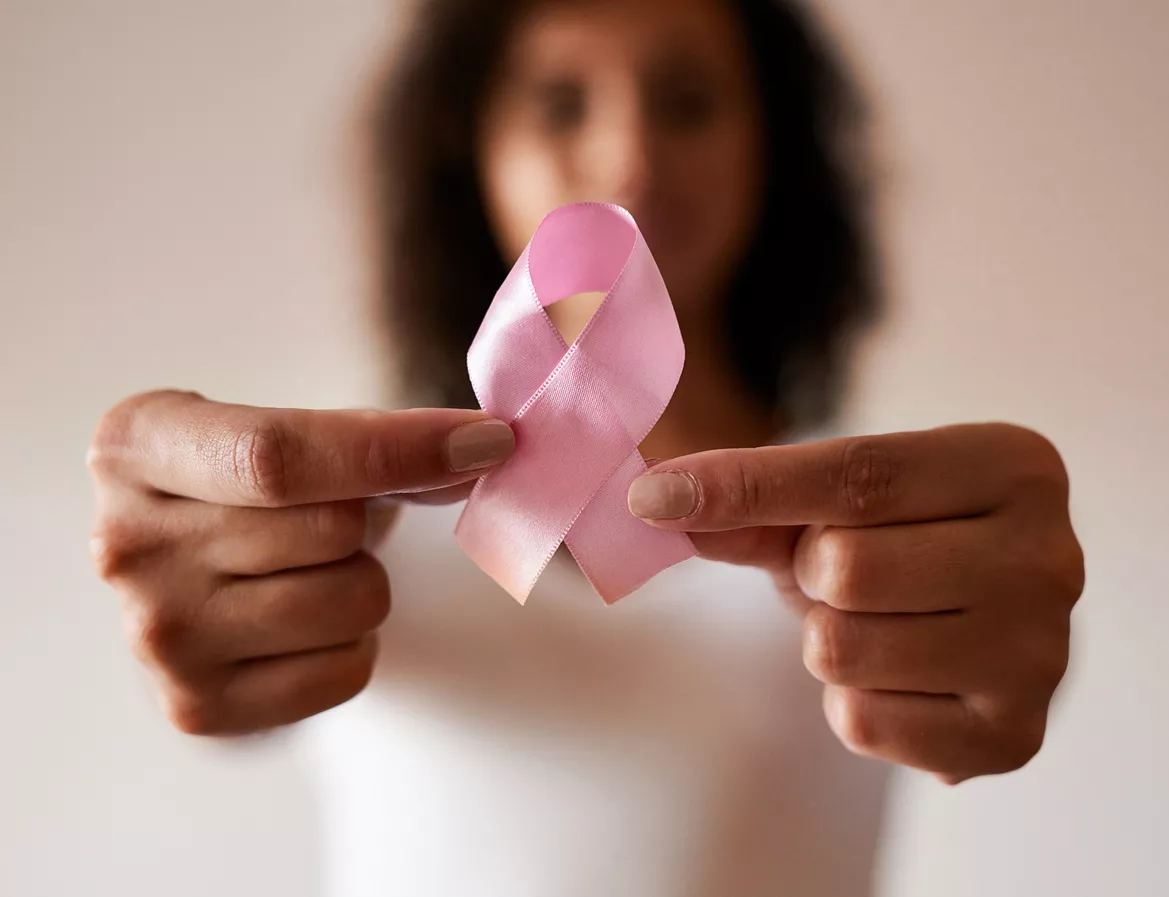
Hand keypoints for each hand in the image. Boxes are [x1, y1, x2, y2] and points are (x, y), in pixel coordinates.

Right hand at [88, 390, 514, 734]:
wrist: (194, 577)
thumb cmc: (251, 490)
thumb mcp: (283, 432)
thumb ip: (375, 439)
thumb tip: (484, 449)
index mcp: (138, 444)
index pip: (279, 455)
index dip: (396, 449)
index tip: (488, 442)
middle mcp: (126, 543)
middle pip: (330, 530)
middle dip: (370, 521)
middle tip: (332, 522)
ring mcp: (156, 635)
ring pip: (353, 601)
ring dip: (365, 583)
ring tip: (311, 572)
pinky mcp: (196, 707)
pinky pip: (348, 671)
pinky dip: (354, 645)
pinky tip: (306, 627)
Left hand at [629, 424, 1083, 783]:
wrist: (975, 620)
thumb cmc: (902, 541)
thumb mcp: (835, 506)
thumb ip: (752, 501)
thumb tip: (656, 501)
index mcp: (1014, 467)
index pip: (857, 472)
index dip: (744, 485)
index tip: (651, 497)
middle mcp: (1048, 557)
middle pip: (846, 566)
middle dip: (813, 574)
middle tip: (846, 576)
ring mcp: (1041, 655)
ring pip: (842, 648)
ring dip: (827, 639)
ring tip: (877, 624)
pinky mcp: (1013, 737)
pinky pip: (860, 722)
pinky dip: (851, 702)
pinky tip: (896, 679)